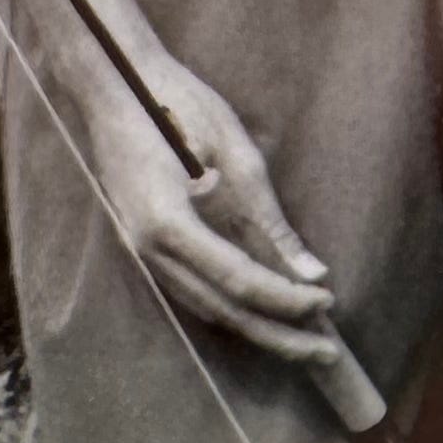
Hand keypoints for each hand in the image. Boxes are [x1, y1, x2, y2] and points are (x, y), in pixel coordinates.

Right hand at [73, 47, 349, 370]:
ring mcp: (140, 251)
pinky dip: (227, 307)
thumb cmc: (178, 106)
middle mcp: (148, 250)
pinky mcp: (144, 243)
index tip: (328, 305)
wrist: (114, 87)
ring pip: (203, 307)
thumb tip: (309, 271)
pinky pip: (190, 289)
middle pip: (220, 309)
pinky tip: (258, 313)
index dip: (285, 300)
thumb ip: (268, 219)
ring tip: (301, 341)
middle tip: (325, 355)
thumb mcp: (235, 152)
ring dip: (254, 326)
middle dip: (276, 333)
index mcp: (168, 226)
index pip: (238, 281)